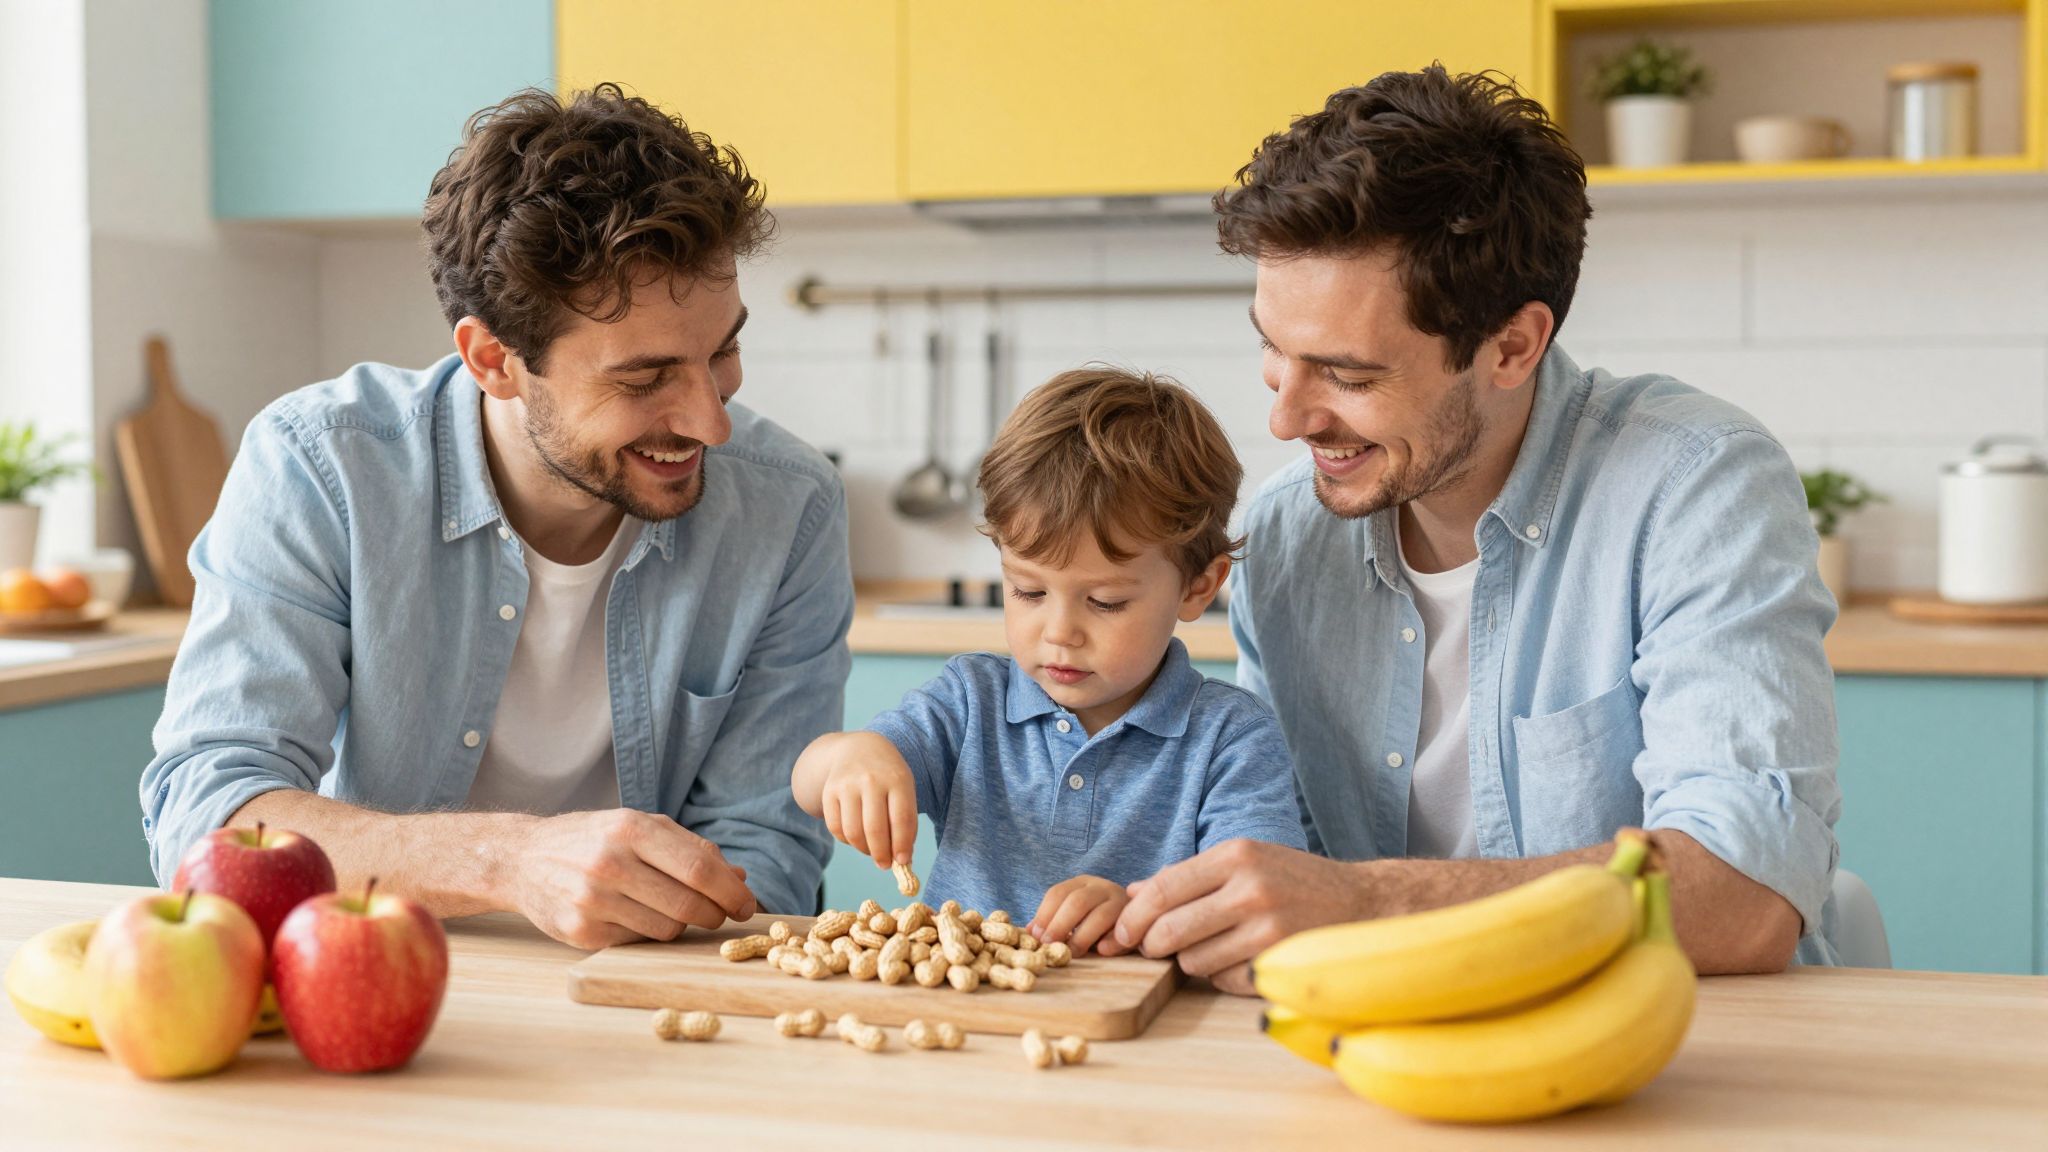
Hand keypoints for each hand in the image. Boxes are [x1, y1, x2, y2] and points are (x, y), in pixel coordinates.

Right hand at [506, 808, 757, 950]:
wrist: (523, 859)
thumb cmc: (593, 839)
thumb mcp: (639, 827)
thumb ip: (691, 849)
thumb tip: (739, 878)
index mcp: (630, 829)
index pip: (699, 869)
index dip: (730, 892)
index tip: (746, 904)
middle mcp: (610, 863)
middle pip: (688, 904)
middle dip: (715, 914)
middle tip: (721, 915)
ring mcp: (592, 900)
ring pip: (667, 928)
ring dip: (682, 924)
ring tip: (671, 908)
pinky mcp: (580, 932)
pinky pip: (639, 942)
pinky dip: (649, 933)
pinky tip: (637, 915)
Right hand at [820, 752, 917, 869]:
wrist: (858, 748)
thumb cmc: (888, 776)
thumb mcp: (904, 789)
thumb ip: (906, 822)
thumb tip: (902, 859)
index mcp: (897, 779)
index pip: (901, 819)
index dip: (902, 845)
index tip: (903, 861)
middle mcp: (870, 780)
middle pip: (874, 828)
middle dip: (881, 854)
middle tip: (884, 864)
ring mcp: (847, 785)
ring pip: (853, 832)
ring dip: (863, 849)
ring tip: (872, 851)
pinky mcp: (829, 791)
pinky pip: (835, 827)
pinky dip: (847, 840)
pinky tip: (856, 838)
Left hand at [1027, 875, 1130, 954]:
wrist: (1142, 915)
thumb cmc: (1097, 919)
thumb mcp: (1076, 913)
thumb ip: (1055, 919)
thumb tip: (1029, 933)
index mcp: (1082, 883)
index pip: (1058, 893)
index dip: (1044, 915)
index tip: (1035, 936)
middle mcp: (1102, 888)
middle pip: (1077, 902)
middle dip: (1060, 925)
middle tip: (1049, 945)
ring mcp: (1122, 902)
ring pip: (1101, 915)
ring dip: (1083, 937)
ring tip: (1072, 953)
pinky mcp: (1139, 920)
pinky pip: (1124, 931)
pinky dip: (1112, 942)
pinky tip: (1101, 951)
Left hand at [1103, 840, 1366, 994]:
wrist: (1364, 904)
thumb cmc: (1294, 881)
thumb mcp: (1246, 861)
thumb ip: (1188, 876)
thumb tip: (1130, 892)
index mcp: (1236, 855)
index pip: (1162, 890)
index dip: (1133, 916)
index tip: (1122, 932)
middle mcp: (1250, 888)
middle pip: (1169, 931)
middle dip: (1155, 944)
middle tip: (1157, 947)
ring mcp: (1267, 928)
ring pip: (1193, 961)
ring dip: (1194, 960)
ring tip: (1217, 945)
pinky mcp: (1280, 962)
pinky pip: (1224, 982)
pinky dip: (1224, 976)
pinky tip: (1244, 959)